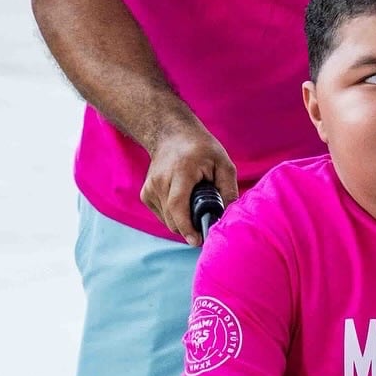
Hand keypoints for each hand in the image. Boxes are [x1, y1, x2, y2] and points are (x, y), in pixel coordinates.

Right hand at [139, 115, 238, 243]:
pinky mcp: (145, 194)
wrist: (171, 134)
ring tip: (196, 203)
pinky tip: (184, 201)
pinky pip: (163, 216)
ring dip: (184, 221)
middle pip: (174, 219)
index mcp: (180, 172)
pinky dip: (175, 216)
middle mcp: (160, 181)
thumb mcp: (223, 164)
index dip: (187, 227)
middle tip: (208, 222)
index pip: (178, 206)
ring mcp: (150, 188)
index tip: (197, 241)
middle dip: (191, 228)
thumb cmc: (201, 149)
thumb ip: (228, 190)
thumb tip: (230, 217)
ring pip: (168, 220)